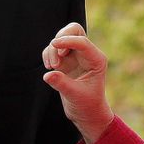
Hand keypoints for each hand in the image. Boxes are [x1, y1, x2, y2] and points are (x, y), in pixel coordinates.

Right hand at [41, 23, 114, 143]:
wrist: (86, 113)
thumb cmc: (87, 105)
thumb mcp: (75, 96)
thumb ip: (62, 84)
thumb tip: (48, 74)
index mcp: (96, 59)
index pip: (82, 42)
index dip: (68, 40)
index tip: (54, 45)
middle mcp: (86, 54)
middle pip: (74, 30)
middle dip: (62, 36)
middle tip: (56, 50)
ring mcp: (74, 56)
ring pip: (61, 38)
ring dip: (52, 50)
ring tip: (52, 67)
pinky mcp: (64, 61)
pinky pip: (52, 49)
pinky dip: (47, 54)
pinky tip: (50, 68)